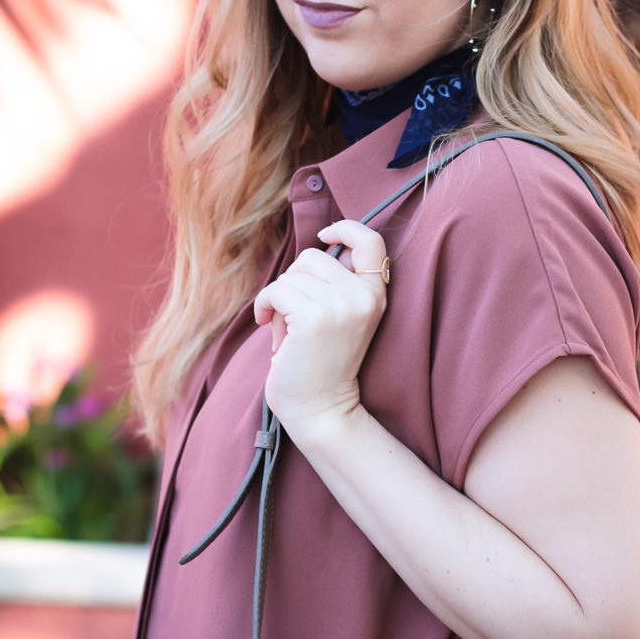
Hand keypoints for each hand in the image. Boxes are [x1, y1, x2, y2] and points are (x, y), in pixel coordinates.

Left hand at [253, 219, 388, 442]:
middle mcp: (363, 296)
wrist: (322, 410)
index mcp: (375, 295)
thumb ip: (334, 284)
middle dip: (294, 280)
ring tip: (285, 328)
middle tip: (293, 315)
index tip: (324, 236)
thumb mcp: (340, 316)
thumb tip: (316, 248)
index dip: (346, 228)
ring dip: (279, 298)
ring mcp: (340, 305)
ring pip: (292, 275)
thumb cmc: (321, 364)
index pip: (371, 242)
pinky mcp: (313, 317)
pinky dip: (264, 306)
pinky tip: (267, 325)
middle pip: (314, 256)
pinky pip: (276, 290)